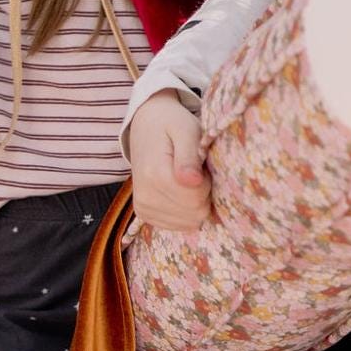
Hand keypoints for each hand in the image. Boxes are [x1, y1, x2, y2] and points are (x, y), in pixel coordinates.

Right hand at [128, 90, 212, 233]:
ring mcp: (143, 208)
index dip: (207, 182)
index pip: (197, 198)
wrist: (146, 125)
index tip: (200, 165)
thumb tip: (194, 181)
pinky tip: (181, 191)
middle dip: (204, 194)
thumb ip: (190, 156)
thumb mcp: (186, 130)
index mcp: (155, 174)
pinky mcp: (144, 214)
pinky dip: (187, 211)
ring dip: (196, 203)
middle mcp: (145, 196)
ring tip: (187, 180)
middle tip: (196, 171)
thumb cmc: (172, 124)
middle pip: (195, 213)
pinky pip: (179, 225)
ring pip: (190, 222)